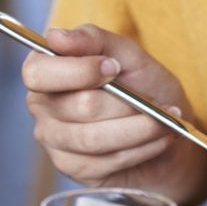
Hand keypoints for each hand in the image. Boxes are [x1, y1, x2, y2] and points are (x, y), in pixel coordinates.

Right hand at [22, 25, 206, 205]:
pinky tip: (157, 139)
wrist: (167, 130)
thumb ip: (94, 40)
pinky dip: (141, 148)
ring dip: (139, 128)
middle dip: (126, 103)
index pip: (39, 73)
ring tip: (163, 120)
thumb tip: (56, 37)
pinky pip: (106, 161)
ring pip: (94, 138)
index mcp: (46, 70)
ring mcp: (55, 141)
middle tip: (151, 99)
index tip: (114, 68)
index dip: (79, 71)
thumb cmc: (144, 88)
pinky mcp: (74, 168)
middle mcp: (42, 106)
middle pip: (79, 106)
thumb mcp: (128, 55)